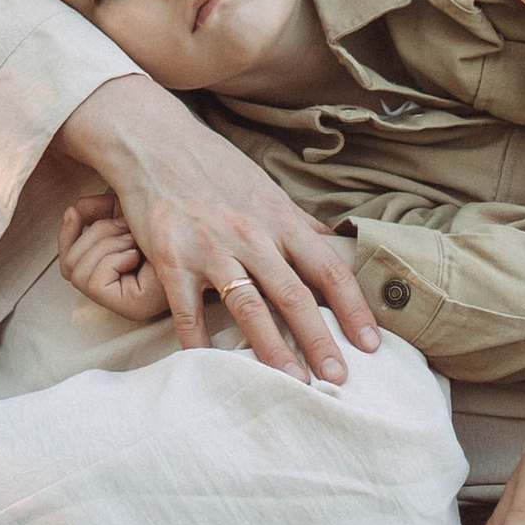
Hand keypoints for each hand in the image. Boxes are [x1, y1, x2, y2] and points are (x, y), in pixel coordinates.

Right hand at [59, 190, 169, 323]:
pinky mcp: (133, 307)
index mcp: (115, 274)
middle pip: (69, 265)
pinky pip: (95, 280)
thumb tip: (73, 210)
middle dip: (97, 235)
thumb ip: (97, 210)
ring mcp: (123, 304)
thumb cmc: (173, 224)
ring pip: (78, 271)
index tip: (81, 213)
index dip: (69, 234)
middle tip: (127, 228)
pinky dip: (112, 257)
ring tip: (134, 239)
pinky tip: (136, 252)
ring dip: (105, 244)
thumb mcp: (127, 211)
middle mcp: (116, 295)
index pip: (66, 263)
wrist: (206, 238)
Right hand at [65, 77, 377, 381]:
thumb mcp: (265, 187)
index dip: (353, 308)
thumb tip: (338, 248)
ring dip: (273, 351)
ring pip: (248, 308)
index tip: (371, 344)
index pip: (327, 269)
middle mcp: (250, 234)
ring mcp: (210, 248)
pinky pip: (187, 312)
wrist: (153, 139)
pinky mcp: (171, 258)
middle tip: (340, 379)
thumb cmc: (214, 165)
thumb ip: (299, 224)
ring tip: (293, 385)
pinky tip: (213, 370)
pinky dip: (200, 345)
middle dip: (320, 341)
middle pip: (294, 295)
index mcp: (279, 218)